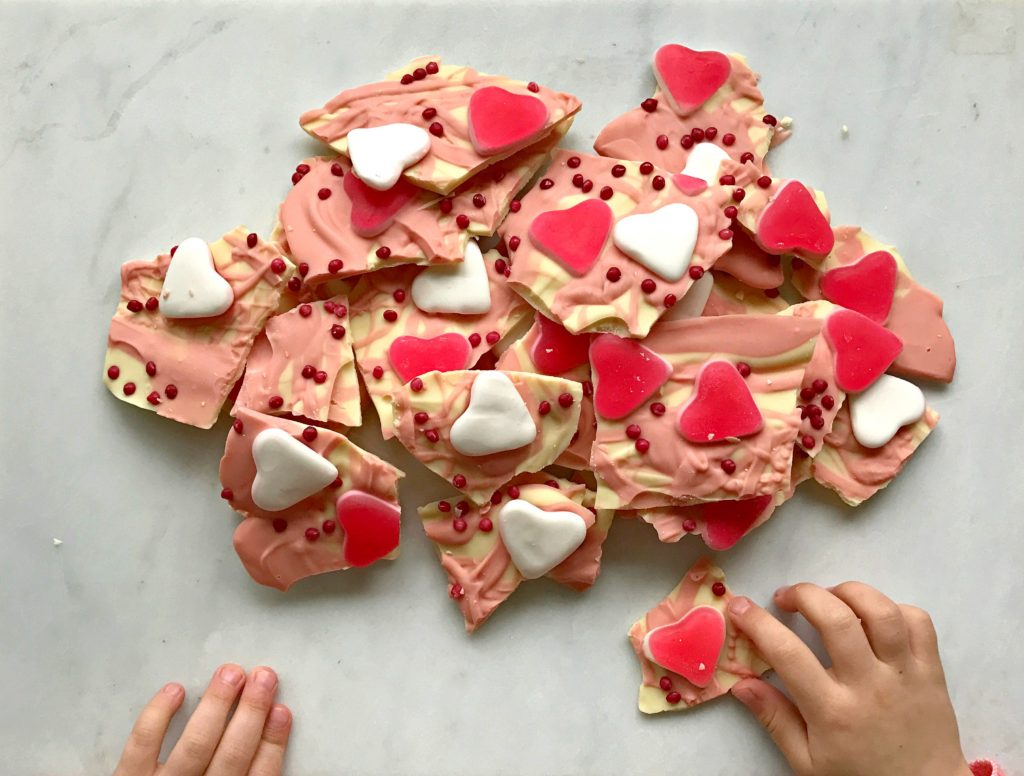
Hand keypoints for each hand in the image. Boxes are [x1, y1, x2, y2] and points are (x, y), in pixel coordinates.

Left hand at [113, 664, 290, 775]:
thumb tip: (265, 753)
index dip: (273, 743)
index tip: (282, 712)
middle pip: (232, 757)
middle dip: (251, 713)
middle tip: (263, 677)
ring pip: (194, 746)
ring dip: (216, 706)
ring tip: (231, 673)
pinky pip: (142, 745)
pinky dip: (158, 715)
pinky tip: (176, 690)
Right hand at [727, 583, 971, 775]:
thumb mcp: (807, 763)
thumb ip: (775, 720)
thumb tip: (740, 683)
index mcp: (832, 711)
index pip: (787, 654)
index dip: (757, 623)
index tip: (739, 607)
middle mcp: (869, 686)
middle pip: (836, 618)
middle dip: (804, 594)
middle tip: (786, 598)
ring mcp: (904, 675)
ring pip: (881, 611)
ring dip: (849, 592)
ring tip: (831, 597)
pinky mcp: (931, 671)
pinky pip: (919, 622)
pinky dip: (895, 608)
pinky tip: (873, 617)